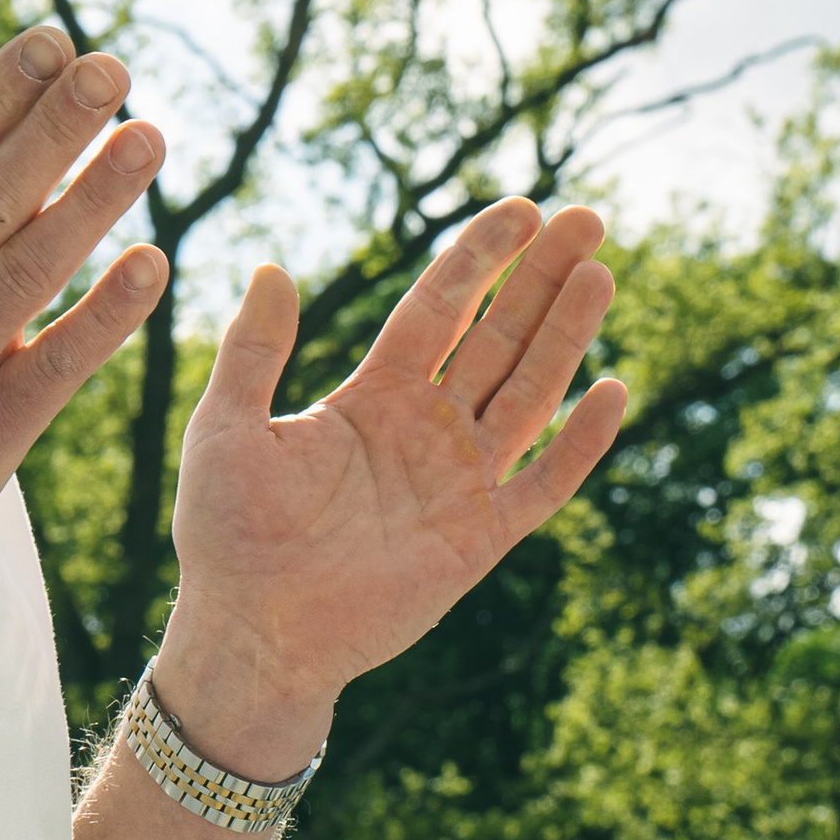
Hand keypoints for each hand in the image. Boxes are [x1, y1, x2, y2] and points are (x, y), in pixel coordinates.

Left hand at [154, 199, 624, 763]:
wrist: (251, 631)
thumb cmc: (228, 533)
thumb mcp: (226, 426)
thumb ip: (254, 350)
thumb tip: (273, 268)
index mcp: (371, 396)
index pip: (437, 309)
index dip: (477, 259)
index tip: (520, 209)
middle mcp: (425, 428)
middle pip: (496, 337)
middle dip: (540, 278)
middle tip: (584, 219)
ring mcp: (460, 481)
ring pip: (528, 392)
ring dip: (565, 336)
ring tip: (599, 272)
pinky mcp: (481, 537)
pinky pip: (544, 482)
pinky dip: (581, 442)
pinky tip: (613, 391)